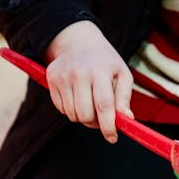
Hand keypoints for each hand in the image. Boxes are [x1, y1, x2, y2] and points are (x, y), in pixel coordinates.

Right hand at [44, 20, 133, 142]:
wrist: (78, 41)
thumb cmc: (105, 62)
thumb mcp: (122, 74)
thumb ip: (124, 98)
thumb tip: (127, 120)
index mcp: (100, 72)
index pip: (103, 105)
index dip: (108, 126)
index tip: (112, 138)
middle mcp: (79, 73)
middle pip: (85, 114)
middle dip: (95, 123)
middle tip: (102, 118)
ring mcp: (63, 77)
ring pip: (72, 115)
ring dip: (83, 117)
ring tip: (90, 105)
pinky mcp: (51, 79)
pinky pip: (61, 109)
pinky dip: (71, 110)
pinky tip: (78, 98)